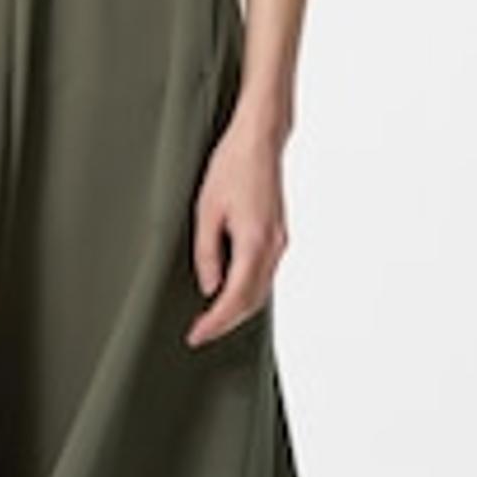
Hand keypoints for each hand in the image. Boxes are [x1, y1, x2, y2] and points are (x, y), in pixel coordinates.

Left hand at [187, 113, 287, 346]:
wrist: (259, 141)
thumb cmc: (232, 167)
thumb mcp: (206, 210)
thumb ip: (207, 252)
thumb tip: (209, 286)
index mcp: (255, 243)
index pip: (235, 298)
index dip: (215, 322)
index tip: (197, 335)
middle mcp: (273, 247)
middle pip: (252, 301)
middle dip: (226, 322)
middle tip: (200, 332)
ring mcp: (279, 242)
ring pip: (261, 289)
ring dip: (237, 308)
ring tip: (210, 317)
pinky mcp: (278, 235)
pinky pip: (264, 273)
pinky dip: (247, 289)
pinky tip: (229, 289)